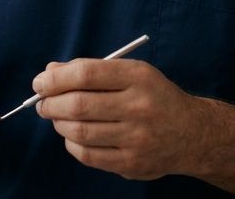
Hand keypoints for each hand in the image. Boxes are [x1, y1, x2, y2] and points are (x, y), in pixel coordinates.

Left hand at [34, 58, 206, 179]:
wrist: (195, 134)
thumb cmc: (152, 97)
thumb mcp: (130, 73)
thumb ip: (89, 70)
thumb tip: (49, 74)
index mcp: (138, 77)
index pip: (86, 74)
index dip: (55, 79)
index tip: (40, 83)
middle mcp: (140, 107)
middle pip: (78, 105)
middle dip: (49, 104)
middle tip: (43, 103)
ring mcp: (138, 138)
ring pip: (79, 132)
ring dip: (59, 124)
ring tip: (59, 118)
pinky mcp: (133, 163)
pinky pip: (87, 155)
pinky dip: (71, 144)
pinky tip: (74, 137)